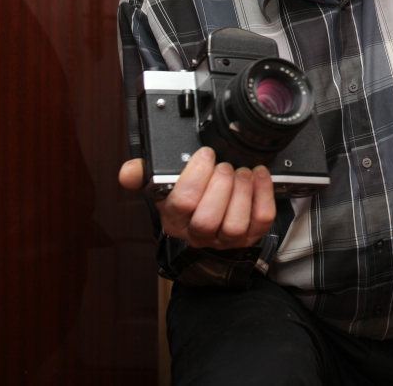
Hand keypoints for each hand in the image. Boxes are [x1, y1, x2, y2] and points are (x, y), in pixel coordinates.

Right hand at [118, 148, 276, 248]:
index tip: (206, 154)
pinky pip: (261, 219)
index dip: (196, 176)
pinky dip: (264, 195)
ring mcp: (226, 238)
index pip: (181, 203)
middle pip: (207, 219)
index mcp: (174, 218)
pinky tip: (259, 176)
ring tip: (243, 172)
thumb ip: (143, 174)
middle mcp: (198, 233)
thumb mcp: (163, 185)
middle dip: (220, 187)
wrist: (211, 221)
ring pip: (235, 224)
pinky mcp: (251, 235)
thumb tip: (128, 171)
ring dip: (242, 192)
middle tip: (226, 166)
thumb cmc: (188, 199)